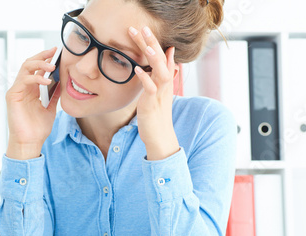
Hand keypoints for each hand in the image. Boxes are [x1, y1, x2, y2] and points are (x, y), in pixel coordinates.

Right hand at [5, 47, 61, 159]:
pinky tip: (47, 81)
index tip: (57, 52)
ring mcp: (17, 90)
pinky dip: (35, 78)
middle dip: (42, 56)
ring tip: (52, 65)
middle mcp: (23, 87)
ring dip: (39, 64)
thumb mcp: (51, 108)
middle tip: (54, 51)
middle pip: (30, 64)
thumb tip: (62, 82)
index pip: (37, 68)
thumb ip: (55, 95)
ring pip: (25, 68)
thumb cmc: (38, 128)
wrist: (31, 142)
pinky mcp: (13, 96)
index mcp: (32, 89)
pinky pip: (23, 81)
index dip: (45, 58)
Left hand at [128, 26, 179, 159]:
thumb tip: (168, 53)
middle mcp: (165, 84)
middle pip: (161, 59)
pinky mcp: (153, 104)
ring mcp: (160, 94)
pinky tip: (138, 69)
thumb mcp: (159, 92)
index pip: (161, 56)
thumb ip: (162, 73)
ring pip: (160, 71)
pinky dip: (145, 78)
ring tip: (145, 43)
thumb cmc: (156, 115)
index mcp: (165, 80)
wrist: (160, 137)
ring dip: (153, 57)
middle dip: (152, 43)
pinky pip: (150, 88)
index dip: (152, 43)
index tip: (143, 29)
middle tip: (143, 28)